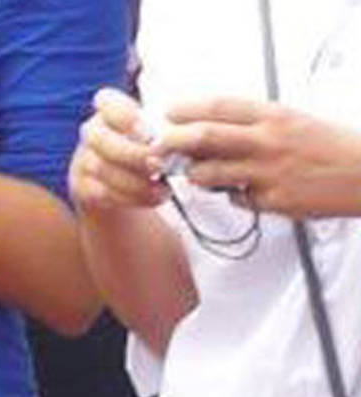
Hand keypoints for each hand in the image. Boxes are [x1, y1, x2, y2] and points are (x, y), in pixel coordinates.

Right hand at [70, 88, 171, 213]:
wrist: (130, 182)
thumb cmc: (155, 149)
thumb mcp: (161, 132)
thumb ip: (165, 130)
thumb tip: (183, 139)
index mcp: (111, 109)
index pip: (105, 100)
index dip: (123, 114)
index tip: (144, 129)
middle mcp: (92, 131)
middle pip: (99, 138)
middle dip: (132, 153)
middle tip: (159, 165)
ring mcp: (84, 160)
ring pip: (102, 168)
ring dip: (136, 181)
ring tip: (162, 188)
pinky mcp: (83, 187)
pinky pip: (103, 193)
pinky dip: (131, 198)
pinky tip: (153, 197)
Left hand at [154, 97, 360, 218]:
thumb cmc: (326, 146)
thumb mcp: (291, 121)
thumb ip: (253, 125)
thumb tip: (209, 129)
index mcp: (273, 116)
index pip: (219, 107)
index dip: (186, 109)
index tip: (168, 113)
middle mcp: (267, 141)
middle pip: (203, 137)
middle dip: (171, 142)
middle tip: (157, 148)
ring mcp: (267, 172)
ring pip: (208, 173)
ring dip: (194, 174)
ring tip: (196, 173)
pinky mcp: (272, 201)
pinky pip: (235, 199)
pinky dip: (231, 196)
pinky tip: (242, 192)